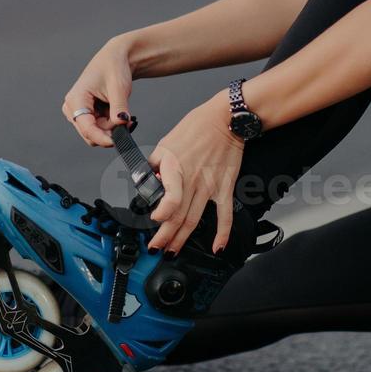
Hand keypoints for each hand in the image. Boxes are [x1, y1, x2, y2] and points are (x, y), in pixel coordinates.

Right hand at [62, 38, 136, 146]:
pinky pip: (100, 128)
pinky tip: (120, 114)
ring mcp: (79, 112)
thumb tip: (122, 125)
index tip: (118, 142)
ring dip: (113, 128)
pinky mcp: (88, 114)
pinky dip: (112, 125)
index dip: (102, 138)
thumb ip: (119, 108)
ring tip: (126, 115)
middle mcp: (73, 107)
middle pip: (90, 134)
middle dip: (110, 132)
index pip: (86, 128)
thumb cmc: (114, 67)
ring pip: (96, 133)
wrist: (117, 57)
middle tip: (128, 122)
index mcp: (76, 99)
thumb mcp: (119, 88)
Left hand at [146, 95, 244, 254]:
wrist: (225, 120)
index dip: (161, 214)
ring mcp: (210, 187)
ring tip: (172, 252)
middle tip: (156, 249)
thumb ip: (154, 165)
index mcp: (176, 169)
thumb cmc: (196, 127)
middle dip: (165, 237)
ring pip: (194, 220)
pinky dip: (222, 233)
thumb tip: (145, 182)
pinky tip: (217, 247)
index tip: (154, 220)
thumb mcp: (165, 143)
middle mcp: (192, 181)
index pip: (170, 199)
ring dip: (182, 239)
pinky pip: (224, 215)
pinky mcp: (224, 188)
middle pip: (178, 216)